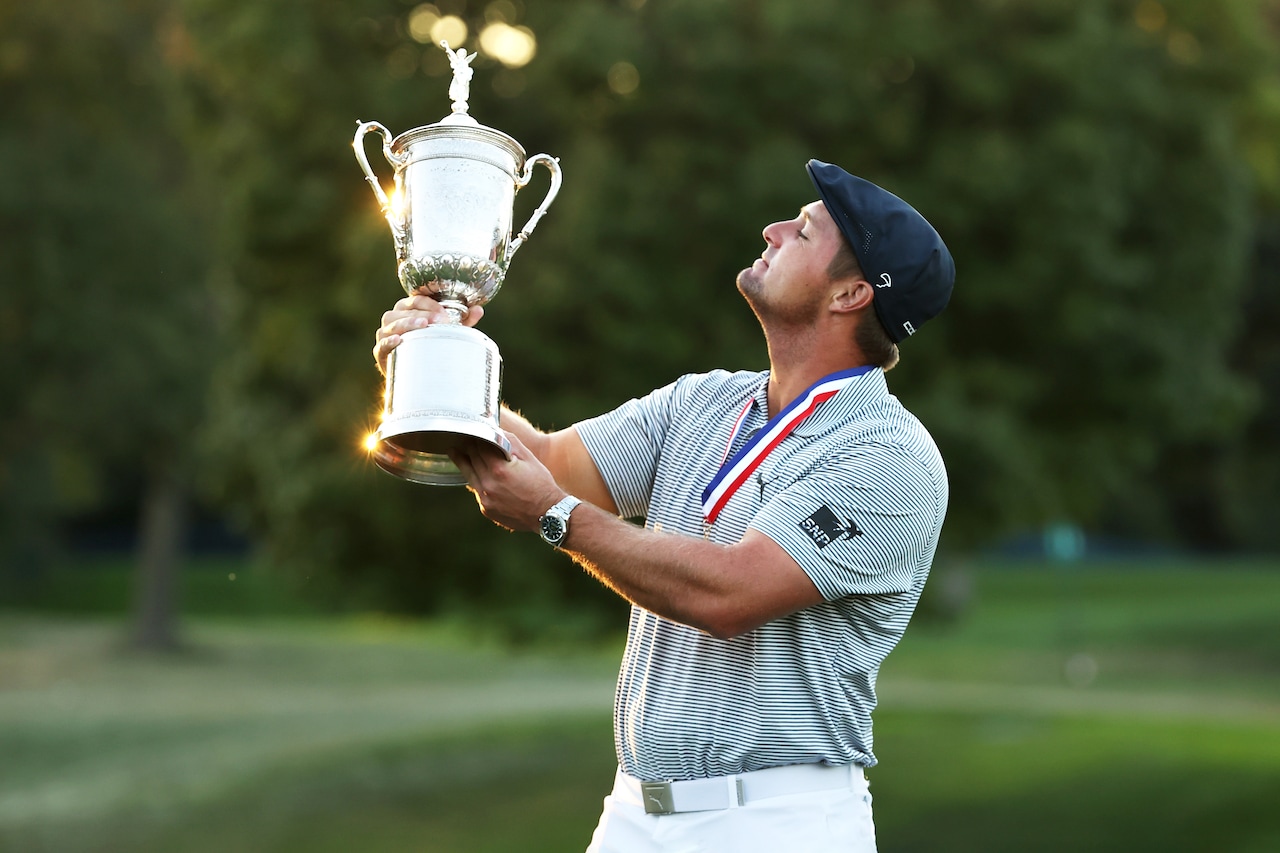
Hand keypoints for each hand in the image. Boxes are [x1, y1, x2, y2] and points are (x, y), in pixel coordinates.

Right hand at [373, 294, 484, 375]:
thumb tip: (479, 310)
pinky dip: (389, 341)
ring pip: (391, 323)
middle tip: (439, 320)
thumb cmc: (429, 346)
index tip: (444, 312)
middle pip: (404, 310)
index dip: (430, 304)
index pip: (416, 299)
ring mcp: (385, 334)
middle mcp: (394, 319)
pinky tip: (399, 340)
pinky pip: (381, 345)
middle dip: (422, 313)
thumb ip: (462, 321)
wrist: (413, 374)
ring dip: (407, 323)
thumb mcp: (446, 332)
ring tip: (423, 326)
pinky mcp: (381, 352)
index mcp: (407, 309)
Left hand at [450, 432, 564, 532]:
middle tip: (463, 438)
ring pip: (469, 475)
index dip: (475, 436)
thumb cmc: (541, 484)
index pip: (478, 446)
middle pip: (470, 459)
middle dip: (468, 447)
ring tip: (459, 452)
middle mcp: (488, 485)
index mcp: (499, 469)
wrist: (548, 514)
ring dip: (466, 462)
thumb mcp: (529, 458)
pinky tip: (480, 474)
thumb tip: (496, 430)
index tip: (471, 430)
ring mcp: (485, 499)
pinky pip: (477, 490)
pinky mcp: (486, 509)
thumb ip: (510, 442)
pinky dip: (478, 480)